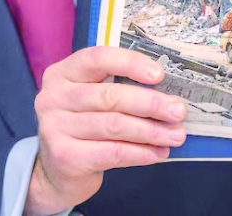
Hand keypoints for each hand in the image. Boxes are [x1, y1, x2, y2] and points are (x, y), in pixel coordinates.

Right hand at [26, 46, 187, 215]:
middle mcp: (53, 97)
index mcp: (63, 73)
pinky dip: (141, 152)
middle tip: (178, 111)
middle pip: (111, 96)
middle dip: (151, 103)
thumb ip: (118, 88)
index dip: (131, 63)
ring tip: (176, 135)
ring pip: (115, 125)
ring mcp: (55, 128)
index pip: (98, 58)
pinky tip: (158, 152)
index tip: (160, 74)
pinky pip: (113, 152)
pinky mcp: (65, 157)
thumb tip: (167, 93)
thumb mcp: (91, 99)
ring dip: (152, 131)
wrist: (56, 172)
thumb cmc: (83, 127)